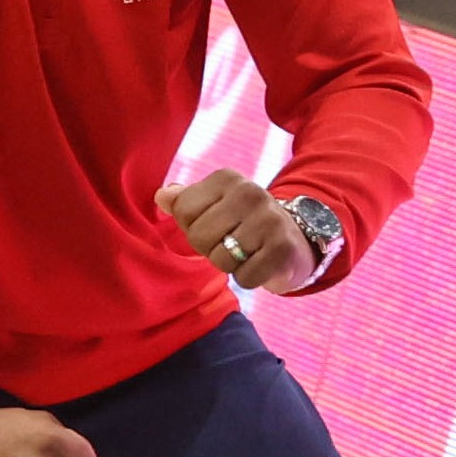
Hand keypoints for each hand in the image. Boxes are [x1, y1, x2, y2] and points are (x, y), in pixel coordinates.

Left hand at [155, 170, 315, 292]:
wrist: (294, 238)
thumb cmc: (241, 223)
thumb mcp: (212, 205)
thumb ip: (184, 201)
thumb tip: (161, 196)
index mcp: (226, 178)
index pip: (183, 210)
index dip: (192, 227)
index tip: (214, 226)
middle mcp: (249, 192)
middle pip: (198, 236)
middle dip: (210, 248)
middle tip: (231, 242)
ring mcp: (269, 218)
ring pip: (220, 260)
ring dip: (230, 265)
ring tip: (246, 251)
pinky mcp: (283, 247)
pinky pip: (244, 277)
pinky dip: (248, 278)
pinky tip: (260, 263)